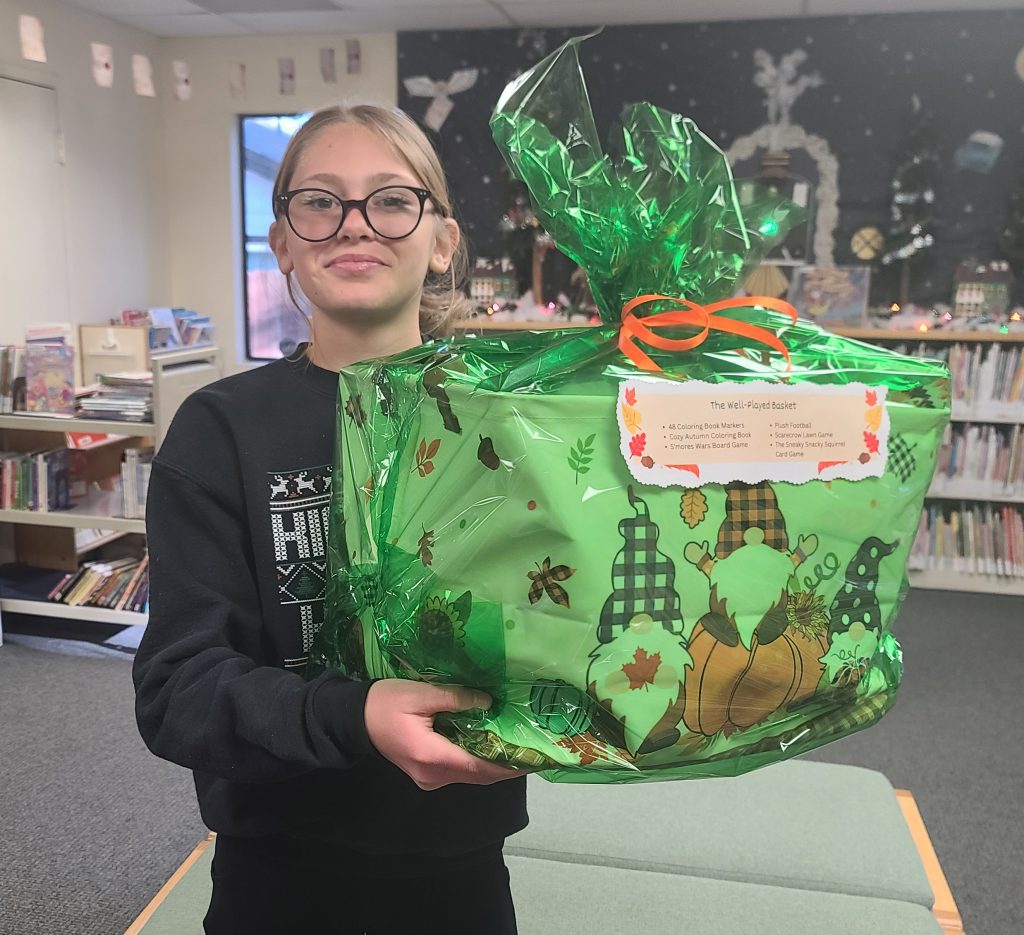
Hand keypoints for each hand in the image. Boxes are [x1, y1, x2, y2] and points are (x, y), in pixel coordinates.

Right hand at [363, 679, 523, 790]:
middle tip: (535, 749)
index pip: (480, 766)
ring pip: (471, 775)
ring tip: (520, 745)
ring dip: (495, 763)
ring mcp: (430, 778)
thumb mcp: (421, 694)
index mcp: (432, 757)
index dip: (509, 763)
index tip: (534, 756)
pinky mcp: (428, 773)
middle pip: (479, 775)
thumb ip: (456, 698)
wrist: (354, 720)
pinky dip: (479, 761)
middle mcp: (434, 776)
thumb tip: (488, 703)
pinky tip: (493, 745)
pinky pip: (460, 770)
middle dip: (508, 765)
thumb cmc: (386, 704)